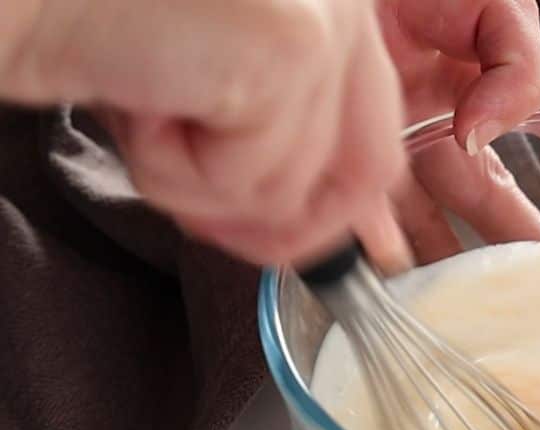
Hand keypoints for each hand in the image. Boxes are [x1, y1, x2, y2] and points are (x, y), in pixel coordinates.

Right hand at [2, 0, 406, 266]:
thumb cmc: (108, 36)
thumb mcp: (226, 101)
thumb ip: (297, 150)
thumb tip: (371, 242)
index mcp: (343, 12)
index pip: (379, 145)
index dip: (328, 212)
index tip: (279, 243)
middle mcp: (351, 5)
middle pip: (366, 176)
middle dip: (282, 226)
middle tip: (205, 221)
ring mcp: (330, 23)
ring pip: (294, 188)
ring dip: (201, 188)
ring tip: (148, 116)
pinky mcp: (293, 48)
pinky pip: (251, 178)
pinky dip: (175, 171)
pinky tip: (141, 105)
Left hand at [378, 1, 539, 266]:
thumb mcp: (492, 4)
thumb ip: (516, 67)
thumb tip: (485, 136)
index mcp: (504, 82)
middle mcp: (460, 124)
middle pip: (506, 201)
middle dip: (532, 248)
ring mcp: (406, 147)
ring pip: (442, 226)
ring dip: (459, 271)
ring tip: (481, 319)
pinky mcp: (353, 162)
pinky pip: (371, 222)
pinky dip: (382, 255)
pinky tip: (397, 284)